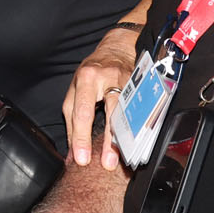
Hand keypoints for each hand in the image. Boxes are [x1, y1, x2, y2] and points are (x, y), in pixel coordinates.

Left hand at [63, 25, 140, 166]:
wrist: (117, 49)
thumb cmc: (93, 72)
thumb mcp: (75, 90)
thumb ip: (72, 120)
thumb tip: (71, 152)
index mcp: (85, 79)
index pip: (81, 113)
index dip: (80, 138)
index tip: (81, 159)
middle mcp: (105, 79)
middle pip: (107, 112)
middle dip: (107, 141)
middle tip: (106, 163)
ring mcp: (126, 81)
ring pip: (128, 112)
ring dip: (126, 137)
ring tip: (124, 157)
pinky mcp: (142, 86)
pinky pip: (141, 109)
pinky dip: (139, 127)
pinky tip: (138, 141)